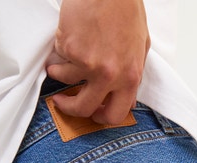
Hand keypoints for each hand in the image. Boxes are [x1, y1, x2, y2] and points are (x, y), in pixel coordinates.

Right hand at [46, 0, 149, 124]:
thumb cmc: (126, 9)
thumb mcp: (140, 46)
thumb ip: (130, 72)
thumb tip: (121, 93)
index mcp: (130, 78)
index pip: (115, 114)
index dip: (100, 118)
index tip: (92, 113)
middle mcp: (110, 76)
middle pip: (85, 108)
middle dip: (70, 107)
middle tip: (62, 101)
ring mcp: (89, 63)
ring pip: (65, 80)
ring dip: (57, 72)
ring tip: (57, 63)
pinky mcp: (71, 48)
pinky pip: (59, 56)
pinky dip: (59, 49)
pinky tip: (65, 38)